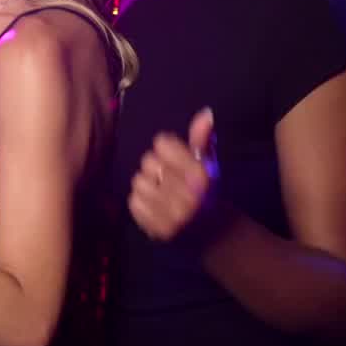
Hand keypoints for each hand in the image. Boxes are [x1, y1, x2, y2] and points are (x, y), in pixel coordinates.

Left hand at [128, 107, 220, 242]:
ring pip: (138, 181)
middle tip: (168, 177)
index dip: (167, 149)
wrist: (211, 233)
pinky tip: (156, 205)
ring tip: (162, 191)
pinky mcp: (157, 229)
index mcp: (201, 176)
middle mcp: (187, 196)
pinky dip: (141, 202)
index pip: (162, 144)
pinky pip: (133, 202)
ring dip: (147, 184)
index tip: (175, 159)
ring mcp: (171, 215)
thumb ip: (203, 139)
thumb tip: (205, 113)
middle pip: (148, 161)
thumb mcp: (209, 164)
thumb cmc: (207, 191)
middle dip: (156, 167)